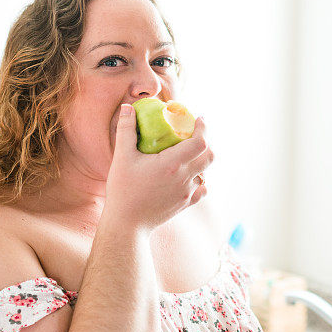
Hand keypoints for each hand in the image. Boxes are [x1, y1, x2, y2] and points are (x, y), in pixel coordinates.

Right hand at [104, 104, 212, 232]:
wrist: (127, 223)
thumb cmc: (123, 189)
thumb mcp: (122, 158)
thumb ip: (126, 130)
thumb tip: (128, 107)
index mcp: (172, 164)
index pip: (200, 142)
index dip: (204, 128)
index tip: (199, 118)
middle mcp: (185, 178)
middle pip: (209, 156)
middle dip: (207, 142)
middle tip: (195, 134)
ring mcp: (187, 193)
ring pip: (205, 172)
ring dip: (201, 160)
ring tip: (189, 153)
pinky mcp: (185, 204)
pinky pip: (201, 190)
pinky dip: (199, 180)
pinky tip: (189, 175)